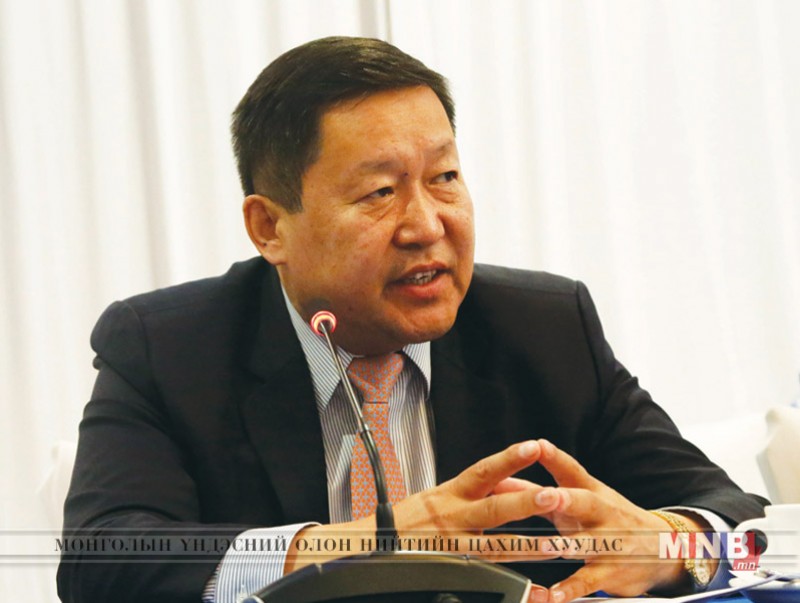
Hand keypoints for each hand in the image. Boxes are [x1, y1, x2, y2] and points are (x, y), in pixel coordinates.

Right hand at [286, 441, 560, 575]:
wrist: (366, 545)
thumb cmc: (398, 523)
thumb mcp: (431, 500)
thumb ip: (464, 494)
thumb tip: (495, 483)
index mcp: (448, 494)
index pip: (483, 472)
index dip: (509, 459)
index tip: (533, 448)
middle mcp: (451, 517)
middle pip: (493, 507)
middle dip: (526, 502)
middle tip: (553, 495)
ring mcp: (451, 545)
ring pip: (492, 544)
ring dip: (526, 546)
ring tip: (553, 545)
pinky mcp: (448, 566)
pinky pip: (482, 573)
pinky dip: (508, 581)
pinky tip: (530, 589)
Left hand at [533, 439, 711, 602]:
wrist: (660, 546)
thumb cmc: (603, 516)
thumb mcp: (575, 498)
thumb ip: (535, 490)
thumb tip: (498, 479)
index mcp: (588, 490)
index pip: (571, 470)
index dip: (555, 457)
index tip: (538, 445)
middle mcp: (600, 512)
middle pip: (585, 502)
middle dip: (568, 498)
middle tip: (551, 495)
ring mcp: (608, 542)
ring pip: (589, 542)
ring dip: (569, 545)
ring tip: (549, 548)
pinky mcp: (610, 571)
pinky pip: (589, 580)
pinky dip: (571, 588)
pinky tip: (555, 596)